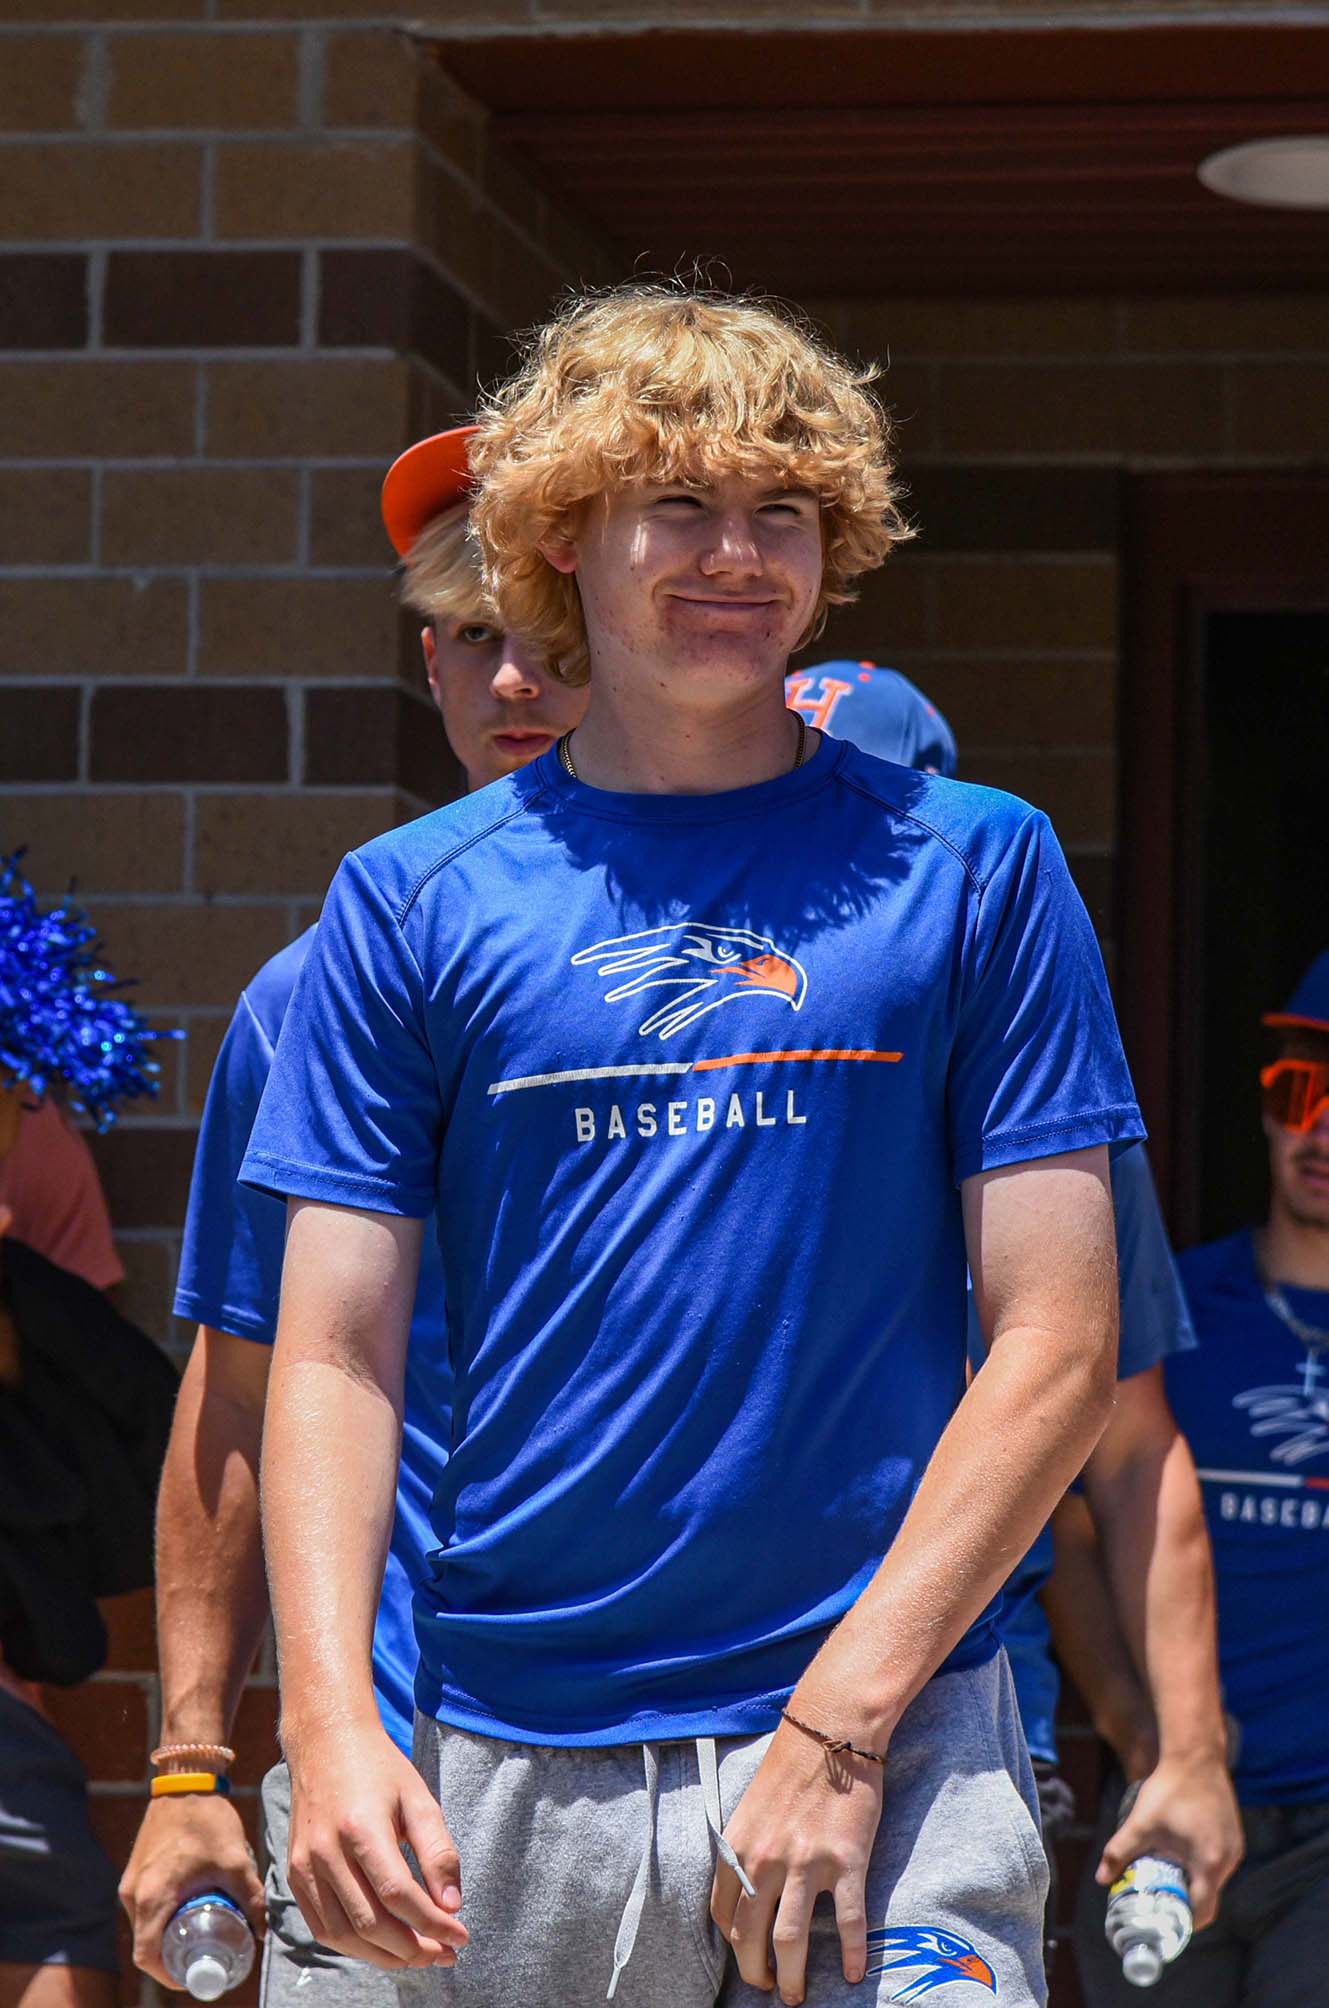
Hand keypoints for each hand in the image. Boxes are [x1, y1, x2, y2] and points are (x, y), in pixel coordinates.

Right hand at [119, 1792, 265, 1986]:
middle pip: (146, 1943)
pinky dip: (161, 1916)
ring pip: (144, 1925)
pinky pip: (143, 1906)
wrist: (186, 1777)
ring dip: (167, 1934)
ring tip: (199, 1934)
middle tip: (203, 1957)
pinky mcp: (134, 1871)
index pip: (148, 1956)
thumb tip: (264, 1931)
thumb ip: (252, 1897)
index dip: (169, 1975)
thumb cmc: (207, 1818)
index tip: (194, 1975)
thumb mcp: (235, 1861)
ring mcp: (130, 1882)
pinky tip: (187, 1909)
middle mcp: (133, 1894)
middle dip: (173, 1957)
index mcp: (152, 1897)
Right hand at [285, 1720, 468, 1970]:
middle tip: (445, 1954)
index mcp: (361, 1826)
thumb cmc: (379, 1770)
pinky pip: (323, 1928)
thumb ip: (438, 1852)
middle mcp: (326, 1851)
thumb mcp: (419, 1799)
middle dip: (413, 1949)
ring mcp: (305, 1867)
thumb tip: (451, 1906)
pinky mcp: (294, 1876)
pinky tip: (384, 1944)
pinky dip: (355, 1945)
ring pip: (344, 1935)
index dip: (432, 1924)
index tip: (460, 1937)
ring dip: (385, 1956)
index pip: (398, 1895)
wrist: (326, 1745)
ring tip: (419, 1955)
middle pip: (371, 1923)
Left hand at [711, 1716, 884, 2005]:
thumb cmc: (791, 1765)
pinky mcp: (846, 1860)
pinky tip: (854, 1974)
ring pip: (791, 1939)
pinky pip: (849, 1920)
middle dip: (756, 1973)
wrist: (832, 1730)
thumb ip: (745, 1849)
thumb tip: (745, 1892)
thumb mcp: (751, 1807)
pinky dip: (851, 1954)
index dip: (733, 1944)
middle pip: (750, 1937)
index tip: (746, 1957)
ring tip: (797, 1996)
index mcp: (738, 1846)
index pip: (724, 1914)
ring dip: (793, 1977)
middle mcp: (765, 1859)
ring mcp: (805, 1862)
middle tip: (771, 1988)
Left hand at [1096, 1751, 1243, 1929]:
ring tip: (1168, 1878)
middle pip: (1209, 1896)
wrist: (1195, 1754)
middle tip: (1161, 1901)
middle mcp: (1229, 1859)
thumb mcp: (1140, 1822)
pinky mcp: (1234, 1835)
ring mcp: (1235, 1847)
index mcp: (1210, 1862)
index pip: (1203, 1911)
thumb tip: (1101, 1878)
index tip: (1166, 1924)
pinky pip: (1218, 1862)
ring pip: (1214, 1879)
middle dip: (1185, 1902)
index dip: (1184, 1922)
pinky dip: (1202, 1866)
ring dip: (1194, 1882)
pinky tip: (1181, 1856)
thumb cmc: (1170, 1788)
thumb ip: (1119, 1852)